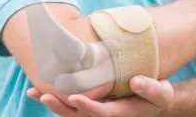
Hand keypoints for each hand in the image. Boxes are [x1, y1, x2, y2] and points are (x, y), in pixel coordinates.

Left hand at [27, 76, 173, 116]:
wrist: (155, 101)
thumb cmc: (158, 96)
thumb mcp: (161, 93)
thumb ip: (150, 89)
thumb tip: (134, 81)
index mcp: (123, 113)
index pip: (103, 113)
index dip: (88, 107)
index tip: (73, 97)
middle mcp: (108, 114)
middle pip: (81, 116)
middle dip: (62, 107)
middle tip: (44, 96)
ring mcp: (100, 110)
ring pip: (74, 112)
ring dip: (55, 104)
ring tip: (34, 92)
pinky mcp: (96, 103)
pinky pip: (75, 104)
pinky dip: (60, 98)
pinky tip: (46, 89)